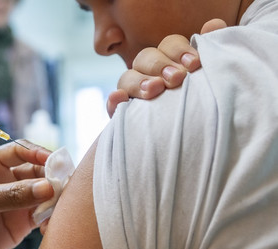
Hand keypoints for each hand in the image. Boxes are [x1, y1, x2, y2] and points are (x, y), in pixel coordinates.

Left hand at [0, 141, 54, 248]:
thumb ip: (12, 195)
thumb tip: (47, 187)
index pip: (20, 150)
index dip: (38, 153)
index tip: (54, 162)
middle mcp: (4, 180)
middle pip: (37, 171)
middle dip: (52, 176)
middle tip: (64, 186)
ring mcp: (14, 203)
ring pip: (44, 193)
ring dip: (55, 198)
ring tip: (62, 207)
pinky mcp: (19, 224)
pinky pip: (43, 215)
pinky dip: (51, 218)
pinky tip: (50, 225)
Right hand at [106, 19, 227, 116]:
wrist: (194, 146)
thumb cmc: (204, 107)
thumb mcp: (210, 80)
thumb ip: (210, 51)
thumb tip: (213, 24)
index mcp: (171, 62)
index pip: (169, 45)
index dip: (180, 50)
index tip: (194, 64)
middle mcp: (150, 73)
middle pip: (146, 57)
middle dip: (161, 65)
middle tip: (177, 79)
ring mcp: (133, 94)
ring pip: (127, 77)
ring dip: (140, 81)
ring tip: (154, 90)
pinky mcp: (123, 115)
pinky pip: (113, 105)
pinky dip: (114, 101)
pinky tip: (119, 99)